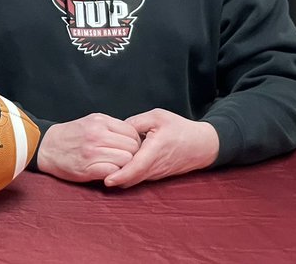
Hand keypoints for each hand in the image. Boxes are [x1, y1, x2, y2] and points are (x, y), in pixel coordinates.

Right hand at [37, 113, 141, 182]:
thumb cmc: (71, 136)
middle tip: (125, 159)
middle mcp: (97, 134)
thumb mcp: (90, 122)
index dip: (135, 142)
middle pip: (132, 147)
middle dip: (133, 155)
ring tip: (117, 166)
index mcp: (99, 121)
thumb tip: (135, 137)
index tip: (129, 148)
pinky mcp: (88, 168)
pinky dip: (115, 174)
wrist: (45, 146)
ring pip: (126, 160)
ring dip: (125, 166)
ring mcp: (92, 151)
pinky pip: (114, 172)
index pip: (132, 132)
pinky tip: (109, 172)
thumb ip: (111, 127)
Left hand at [102, 109, 218, 188]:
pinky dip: (127, 175)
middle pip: (132, 177)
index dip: (121, 175)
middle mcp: (155, 166)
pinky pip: (139, 177)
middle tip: (93, 173)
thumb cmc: (179, 128)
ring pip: (134, 179)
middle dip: (114, 177)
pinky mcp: (156, 174)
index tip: (106, 179)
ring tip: (99, 171)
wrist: (202, 145)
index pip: (136, 167)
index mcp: (155, 150)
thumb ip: (135, 122)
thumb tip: (117, 131)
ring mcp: (156, 172)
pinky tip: (113, 168)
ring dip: (119, 177)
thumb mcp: (157, 117)